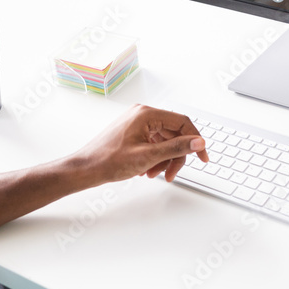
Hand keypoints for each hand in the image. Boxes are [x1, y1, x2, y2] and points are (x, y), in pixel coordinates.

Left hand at [73, 105, 208, 184]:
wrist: (86, 168)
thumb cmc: (108, 161)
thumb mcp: (148, 156)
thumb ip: (176, 148)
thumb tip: (198, 142)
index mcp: (147, 114)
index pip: (183, 123)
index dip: (195, 141)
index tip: (203, 157)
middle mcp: (143, 115)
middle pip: (174, 134)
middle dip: (175, 156)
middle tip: (171, 174)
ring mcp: (138, 123)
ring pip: (165, 141)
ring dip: (164, 160)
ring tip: (153, 174)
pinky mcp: (134, 132)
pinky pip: (154, 143)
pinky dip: (155, 158)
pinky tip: (146, 170)